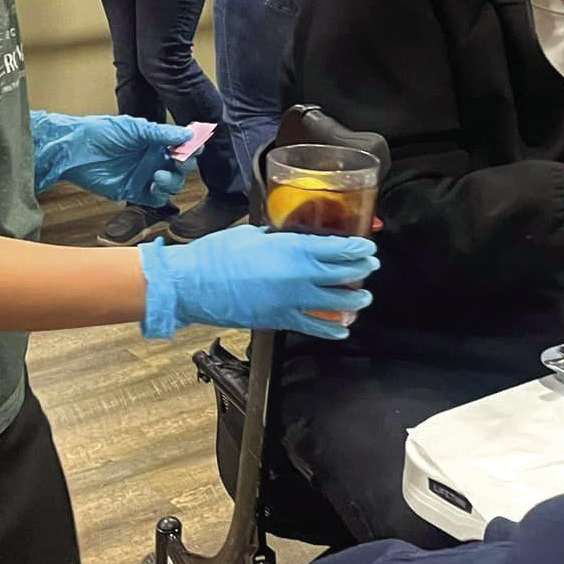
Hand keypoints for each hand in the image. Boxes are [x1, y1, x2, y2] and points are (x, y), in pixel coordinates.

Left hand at [31, 112, 190, 206]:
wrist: (75, 151)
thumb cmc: (101, 133)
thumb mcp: (135, 129)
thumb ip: (162, 134)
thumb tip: (189, 133)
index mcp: (155, 140)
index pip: (182, 145)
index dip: (193, 146)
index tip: (197, 146)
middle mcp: (153, 158)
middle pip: (182, 166)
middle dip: (186, 164)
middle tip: (180, 161)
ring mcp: (145, 175)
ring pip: (172, 184)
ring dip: (172, 180)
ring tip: (158, 175)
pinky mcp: (134, 192)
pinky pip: (156, 199)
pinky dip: (160, 195)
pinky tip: (153, 186)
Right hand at [138, 226, 377, 340]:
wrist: (192, 285)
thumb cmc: (217, 254)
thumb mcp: (253, 234)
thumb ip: (278, 238)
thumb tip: (289, 238)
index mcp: (293, 249)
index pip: (338, 248)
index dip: (357, 248)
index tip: (367, 247)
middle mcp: (299, 276)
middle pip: (342, 274)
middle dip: (361, 270)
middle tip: (370, 266)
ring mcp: (291, 301)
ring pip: (335, 304)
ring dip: (354, 300)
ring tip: (364, 297)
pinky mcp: (279, 320)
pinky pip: (313, 326)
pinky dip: (331, 328)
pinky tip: (343, 328)